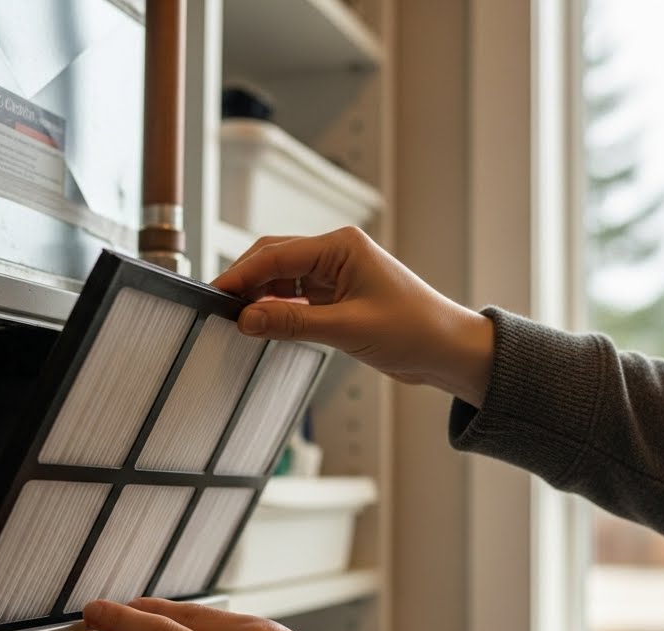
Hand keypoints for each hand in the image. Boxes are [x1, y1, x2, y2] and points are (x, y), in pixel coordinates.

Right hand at [211, 226, 494, 406]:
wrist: (448, 350)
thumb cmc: (415, 330)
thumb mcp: (348, 329)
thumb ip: (293, 323)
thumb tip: (247, 319)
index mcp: (341, 247)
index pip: (277, 255)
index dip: (241, 275)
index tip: (215, 296)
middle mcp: (336, 255)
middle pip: (274, 261)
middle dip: (246, 284)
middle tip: (218, 310)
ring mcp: (336, 276)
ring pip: (282, 281)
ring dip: (261, 300)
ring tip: (238, 323)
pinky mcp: (338, 299)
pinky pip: (296, 300)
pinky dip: (278, 312)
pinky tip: (264, 327)